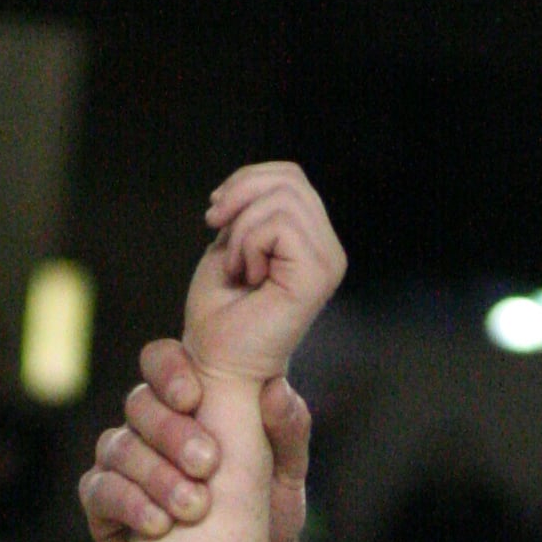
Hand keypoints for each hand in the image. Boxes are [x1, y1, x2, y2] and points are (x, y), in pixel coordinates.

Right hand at [80, 343, 310, 541]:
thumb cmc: (267, 512)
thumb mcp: (287, 473)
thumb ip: (287, 429)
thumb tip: (275, 389)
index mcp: (189, 400)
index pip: (161, 361)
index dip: (169, 371)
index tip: (194, 399)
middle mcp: (149, 425)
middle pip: (139, 404)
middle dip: (170, 431)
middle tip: (207, 463)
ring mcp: (122, 463)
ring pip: (118, 447)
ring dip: (155, 474)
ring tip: (194, 507)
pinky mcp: (103, 505)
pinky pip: (100, 490)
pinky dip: (128, 504)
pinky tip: (159, 525)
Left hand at [179, 160, 345, 392]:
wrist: (215, 364)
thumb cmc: (218, 314)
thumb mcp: (232, 242)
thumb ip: (252, 207)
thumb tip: (254, 181)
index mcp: (311, 240)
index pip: (291, 177)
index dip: (246, 181)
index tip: (214, 212)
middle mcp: (327, 250)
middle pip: (290, 179)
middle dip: (240, 197)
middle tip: (216, 230)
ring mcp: (327, 263)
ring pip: (284, 199)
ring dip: (242, 230)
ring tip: (237, 267)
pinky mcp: (317, 276)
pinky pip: (279, 225)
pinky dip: (248, 244)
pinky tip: (247, 276)